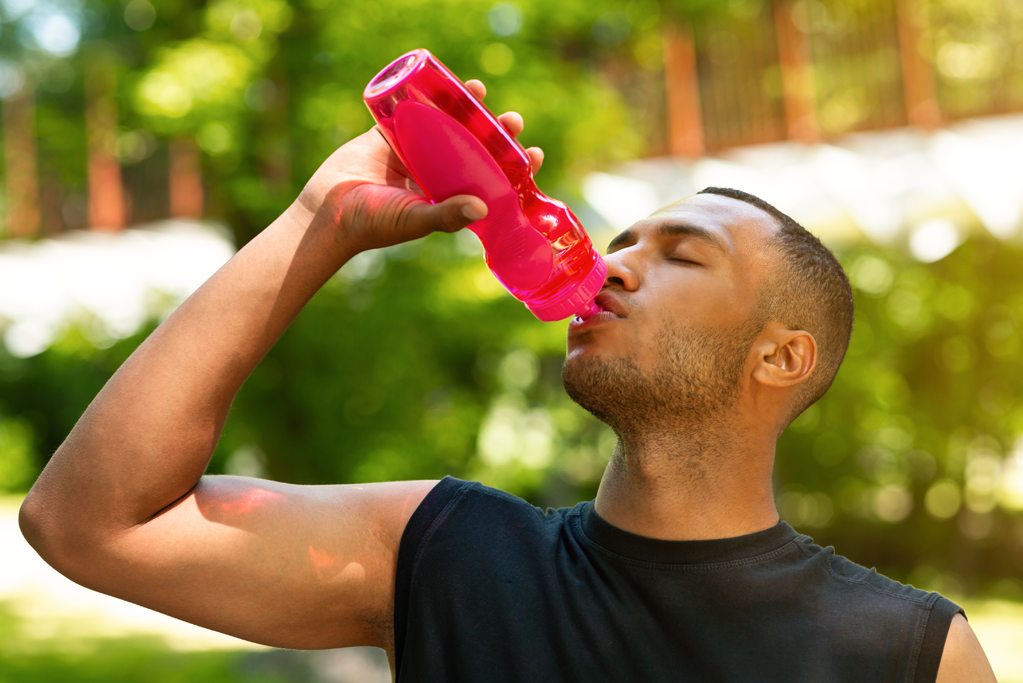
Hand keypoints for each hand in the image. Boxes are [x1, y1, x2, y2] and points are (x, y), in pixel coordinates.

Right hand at [291, 80, 544, 256]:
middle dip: (495, 133)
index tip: (534, 154)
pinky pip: (411, 110)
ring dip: (465, 108)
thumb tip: (482, 207)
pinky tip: (443, 82)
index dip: (514, 167)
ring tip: (480, 92)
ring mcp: (412, 152)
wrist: (328, 212)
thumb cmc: (373, 224)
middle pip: (473, 147)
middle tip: (512, 121)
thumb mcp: (414, 220)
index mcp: (448, 196)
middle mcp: (435, 173)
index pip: (490, 179)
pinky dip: (425, 95)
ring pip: (445, 124)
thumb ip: (445, 215)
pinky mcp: (388, 134)